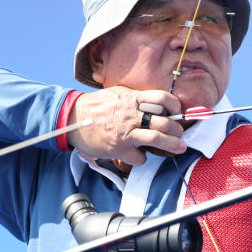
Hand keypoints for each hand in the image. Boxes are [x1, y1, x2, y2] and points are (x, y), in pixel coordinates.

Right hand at [67, 87, 186, 164]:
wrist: (71, 119)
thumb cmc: (95, 106)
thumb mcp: (117, 93)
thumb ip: (136, 98)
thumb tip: (157, 102)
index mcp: (131, 99)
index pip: (162, 98)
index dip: (175, 105)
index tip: (178, 111)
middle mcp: (130, 115)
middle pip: (164, 122)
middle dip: (178, 130)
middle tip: (180, 134)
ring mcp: (125, 133)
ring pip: (157, 139)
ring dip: (173, 145)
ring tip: (180, 147)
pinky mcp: (118, 149)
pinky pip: (140, 157)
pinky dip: (143, 157)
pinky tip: (140, 154)